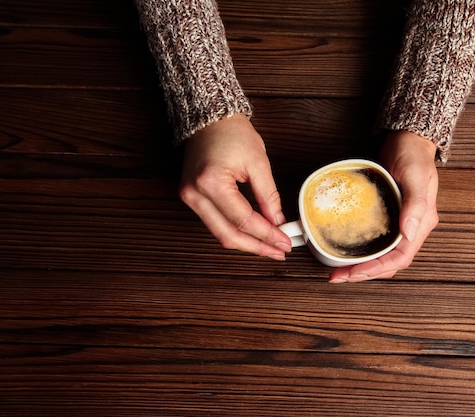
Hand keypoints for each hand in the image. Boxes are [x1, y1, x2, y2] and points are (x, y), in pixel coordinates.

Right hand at [179, 114, 291, 259]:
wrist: (209, 118)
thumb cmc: (231, 132)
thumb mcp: (258, 163)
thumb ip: (269, 196)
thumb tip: (278, 223)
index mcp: (211, 183)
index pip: (243, 220)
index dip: (267, 235)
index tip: (285, 242)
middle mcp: (194, 194)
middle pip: (228, 235)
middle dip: (256, 247)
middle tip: (279, 252)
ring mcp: (189, 198)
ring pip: (220, 233)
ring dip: (246, 242)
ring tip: (270, 247)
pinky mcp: (191, 198)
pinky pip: (215, 223)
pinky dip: (235, 231)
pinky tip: (254, 235)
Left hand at [329, 130, 438, 282]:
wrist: (407, 139)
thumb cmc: (413, 153)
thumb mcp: (415, 175)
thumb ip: (415, 203)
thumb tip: (408, 232)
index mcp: (421, 223)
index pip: (400, 258)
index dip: (376, 269)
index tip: (353, 273)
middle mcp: (411, 227)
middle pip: (388, 262)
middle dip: (364, 273)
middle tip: (337, 276)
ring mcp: (399, 222)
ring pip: (381, 254)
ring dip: (361, 266)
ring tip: (338, 270)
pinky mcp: (387, 215)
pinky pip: (375, 240)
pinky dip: (361, 250)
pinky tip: (345, 250)